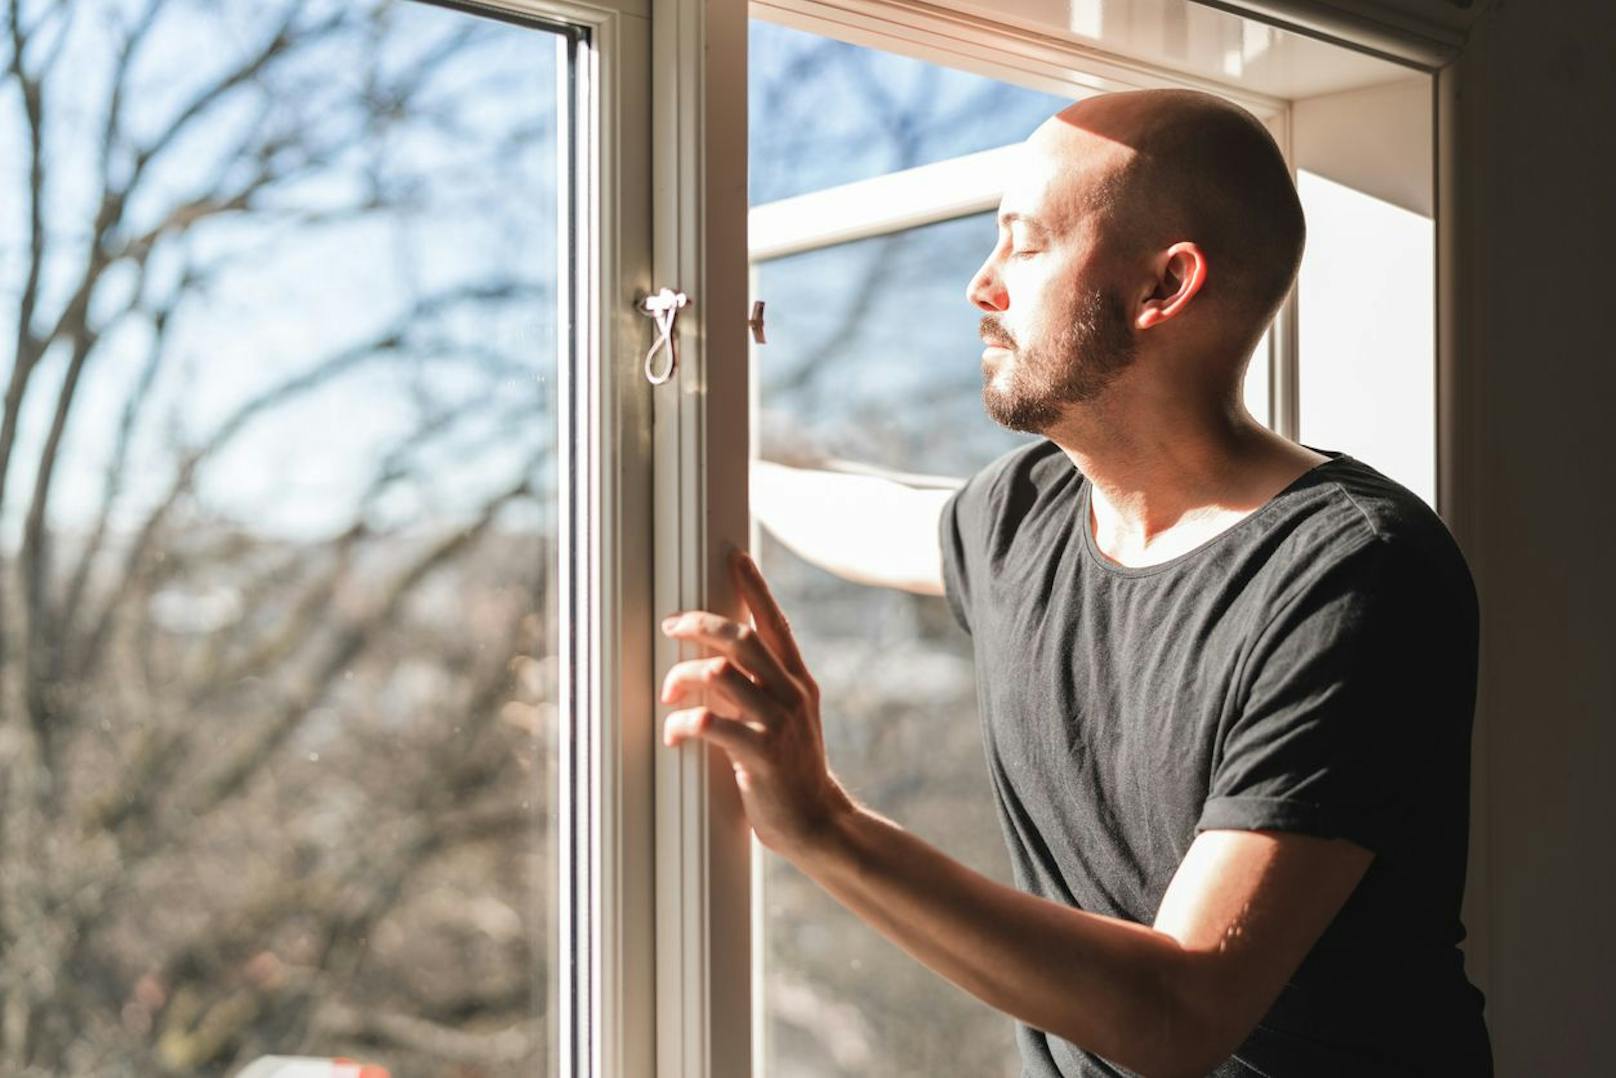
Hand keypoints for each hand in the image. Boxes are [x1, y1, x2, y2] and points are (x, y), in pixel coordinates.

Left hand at [659, 547, 853, 856]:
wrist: (818, 822)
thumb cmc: (790, 772)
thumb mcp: (786, 720)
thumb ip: (759, 689)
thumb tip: (714, 664)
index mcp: (797, 682)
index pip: (775, 624)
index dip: (755, 588)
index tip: (735, 558)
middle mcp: (791, 695)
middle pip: (742, 639)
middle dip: (700, 626)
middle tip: (673, 626)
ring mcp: (778, 724)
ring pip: (721, 675)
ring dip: (684, 680)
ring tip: (669, 697)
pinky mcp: (761, 756)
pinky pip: (712, 724)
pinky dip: (683, 724)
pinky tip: (675, 735)